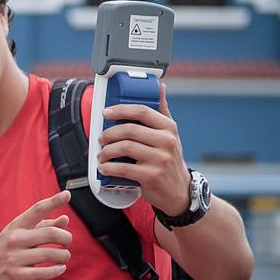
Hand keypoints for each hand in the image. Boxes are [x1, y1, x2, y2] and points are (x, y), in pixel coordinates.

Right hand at [0, 190, 72, 279]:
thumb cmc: (6, 252)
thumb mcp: (20, 235)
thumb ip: (43, 226)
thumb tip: (65, 219)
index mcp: (16, 226)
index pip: (37, 210)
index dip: (53, 201)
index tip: (67, 194)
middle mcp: (14, 239)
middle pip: (51, 233)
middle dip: (66, 238)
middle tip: (67, 243)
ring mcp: (14, 258)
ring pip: (51, 254)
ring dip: (64, 256)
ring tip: (64, 257)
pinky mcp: (16, 275)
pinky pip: (44, 272)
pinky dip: (57, 270)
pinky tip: (59, 268)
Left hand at [97, 84, 189, 214]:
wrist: (179, 191)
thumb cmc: (169, 160)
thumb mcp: (170, 135)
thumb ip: (162, 112)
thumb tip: (160, 88)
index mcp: (169, 128)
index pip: (142, 111)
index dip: (121, 109)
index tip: (106, 112)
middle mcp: (167, 141)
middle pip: (129, 130)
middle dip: (109, 133)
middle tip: (101, 139)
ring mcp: (160, 159)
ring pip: (124, 147)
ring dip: (106, 151)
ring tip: (101, 154)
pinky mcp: (151, 176)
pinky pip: (123, 168)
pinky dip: (109, 167)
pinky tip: (105, 167)